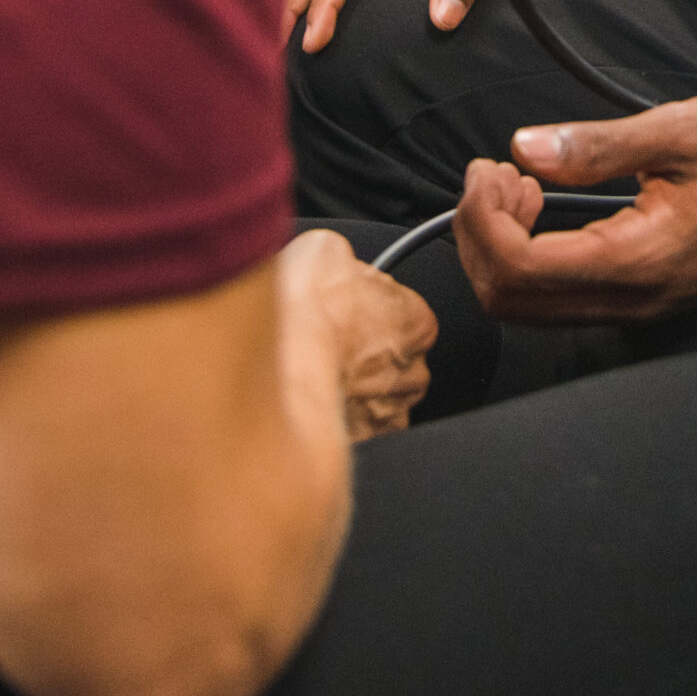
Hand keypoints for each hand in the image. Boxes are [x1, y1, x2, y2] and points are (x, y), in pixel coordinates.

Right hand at [278, 230, 436, 437]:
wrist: (279, 363)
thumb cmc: (306, 309)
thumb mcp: (326, 250)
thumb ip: (346, 261)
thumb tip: (336, 262)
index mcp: (417, 322)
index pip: (406, 317)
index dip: (372, 313)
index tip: (347, 313)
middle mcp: (412, 372)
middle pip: (395, 363)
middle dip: (367, 358)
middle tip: (328, 346)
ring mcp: (387, 413)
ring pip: (377, 401)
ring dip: (354, 393)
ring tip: (316, 378)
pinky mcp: (362, 445)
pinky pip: (356, 434)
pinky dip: (338, 424)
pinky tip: (312, 405)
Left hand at [454, 99, 696, 323]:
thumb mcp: (680, 130)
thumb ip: (598, 145)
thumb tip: (524, 148)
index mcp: (639, 261)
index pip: (521, 269)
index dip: (483, 220)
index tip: (490, 167)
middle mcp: (632, 301)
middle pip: (509, 302)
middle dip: (479, 236)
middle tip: (494, 174)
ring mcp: (633, 309)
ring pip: (527, 308)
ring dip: (499, 247)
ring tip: (517, 184)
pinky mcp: (634, 302)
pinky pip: (554, 300)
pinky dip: (525, 258)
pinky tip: (541, 206)